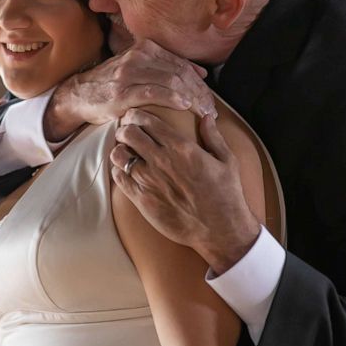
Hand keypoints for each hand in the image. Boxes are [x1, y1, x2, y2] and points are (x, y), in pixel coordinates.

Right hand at [44, 39, 216, 140]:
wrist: (79, 94)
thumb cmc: (111, 84)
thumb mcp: (137, 68)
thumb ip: (165, 67)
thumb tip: (199, 72)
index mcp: (145, 48)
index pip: (182, 65)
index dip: (200, 83)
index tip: (210, 100)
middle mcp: (138, 56)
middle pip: (180, 73)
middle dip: (199, 93)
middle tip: (211, 110)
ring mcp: (129, 73)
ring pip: (170, 82)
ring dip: (192, 98)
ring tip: (203, 112)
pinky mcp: (122, 91)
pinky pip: (153, 92)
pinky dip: (172, 99)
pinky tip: (185, 106)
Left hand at [110, 109, 259, 273]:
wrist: (220, 230)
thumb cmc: (226, 195)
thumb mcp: (227, 161)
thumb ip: (213, 137)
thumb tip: (207, 118)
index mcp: (181, 148)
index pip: (148, 121)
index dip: (136, 115)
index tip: (135, 117)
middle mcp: (162, 161)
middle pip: (129, 134)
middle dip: (125, 129)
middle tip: (126, 132)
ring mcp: (149, 181)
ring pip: (119, 155)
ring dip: (119, 150)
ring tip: (125, 152)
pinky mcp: (142, 199)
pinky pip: (119, 177)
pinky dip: (118, 170)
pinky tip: (125, 171)